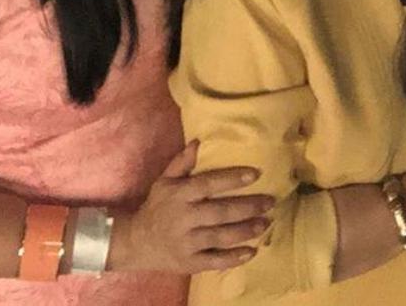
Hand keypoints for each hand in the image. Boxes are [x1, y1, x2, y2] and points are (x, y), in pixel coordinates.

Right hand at [107, 140, 272, 273]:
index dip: (232, 179)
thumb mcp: (164, 181)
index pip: (208, 184)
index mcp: (179, 195)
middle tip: (270, 201)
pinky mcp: (189, 263)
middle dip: (248, 206)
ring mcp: (186, 243)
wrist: (135, 243)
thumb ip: (182, 163)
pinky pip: (215, 261)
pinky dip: (234, 258)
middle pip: (220, 212)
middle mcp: (183, 219)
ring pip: (221, 236)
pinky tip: (252, 251)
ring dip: (246, 230)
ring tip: (266, 223)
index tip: (256, 174)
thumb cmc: (156, 207)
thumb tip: (199, 141)